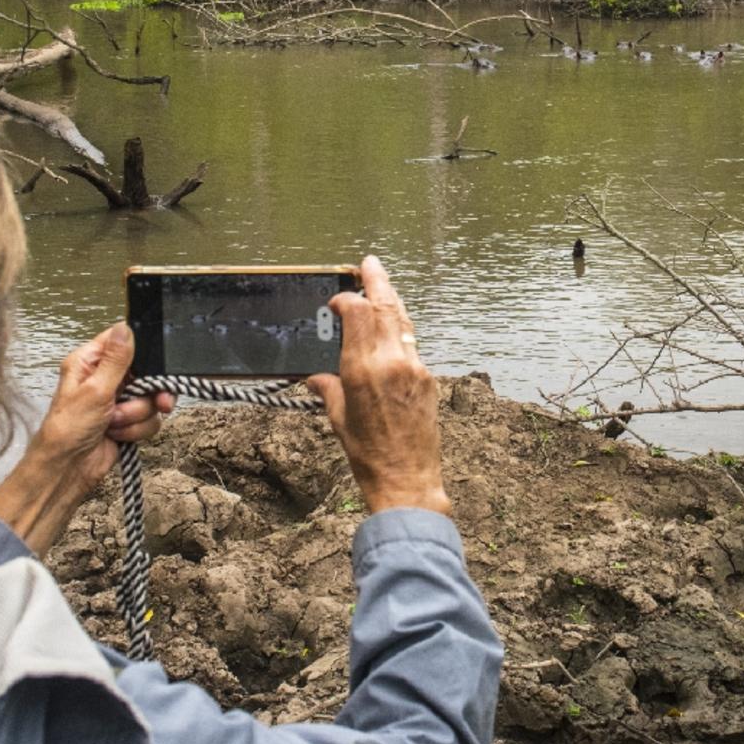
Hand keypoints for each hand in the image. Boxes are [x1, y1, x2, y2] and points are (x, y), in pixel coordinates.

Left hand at [0, 321, 174, 554]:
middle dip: (149, 391)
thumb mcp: (94, 390)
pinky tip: (119, 435)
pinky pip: (150, 418)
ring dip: (137, 414)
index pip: (123, 341)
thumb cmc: (67, 430)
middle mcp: (105, 378)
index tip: (152, 364)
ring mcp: (118, 400)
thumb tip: (125, 327)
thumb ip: (115, 360)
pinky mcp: (128, 421)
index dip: (141, 350)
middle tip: (158, 400)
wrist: (67, 470)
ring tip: (115, 423)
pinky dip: (138, 429)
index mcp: (90, 362)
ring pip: (151, 397)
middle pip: (146, 370)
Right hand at [306, 255, 450, 516]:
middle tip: (369, 263)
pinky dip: (400, 327)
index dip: (347, 300)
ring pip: (402, 321)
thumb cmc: (367, 455)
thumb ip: (328, 389)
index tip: (336, 301)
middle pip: (384, 308)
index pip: (358, 314)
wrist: (408, 480)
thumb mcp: (338, 419)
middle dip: (376, 282)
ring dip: (391, 299)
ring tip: (382, 283)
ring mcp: (414, 368)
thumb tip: (315, 376)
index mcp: (363, 369)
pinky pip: (411, 343)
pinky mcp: (428, 378)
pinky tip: (393, 325)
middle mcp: (391, 362)